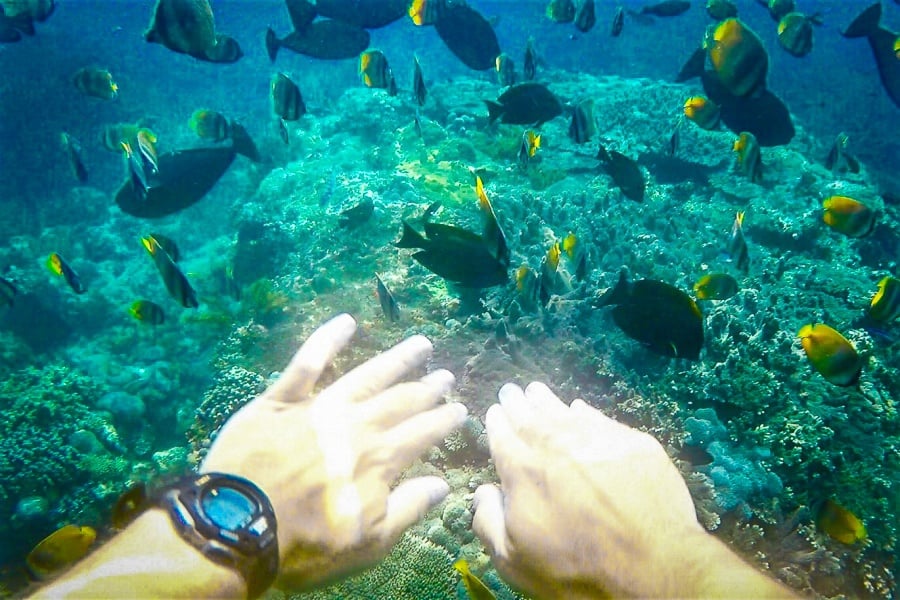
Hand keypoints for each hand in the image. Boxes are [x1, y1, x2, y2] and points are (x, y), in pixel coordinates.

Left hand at [200, 314, 466, 590]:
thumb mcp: (369, 543)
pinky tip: (347, 322)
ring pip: (366, 375)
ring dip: (396, 359)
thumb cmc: (306, 544)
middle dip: (426, 389)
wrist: (239, 528)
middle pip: (400, 401)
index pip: (423, 433)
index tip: (460, 409)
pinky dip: (327, 340)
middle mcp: (356, 425)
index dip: (444, 420)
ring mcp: (319, 408)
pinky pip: (306, 362)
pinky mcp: (281, 400)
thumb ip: (409, 509)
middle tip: (445, 376)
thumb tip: (444, 484)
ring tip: (420, 345)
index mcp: (379, 459)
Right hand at [472, 382, 702, 598]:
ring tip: (537, 391)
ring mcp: (597, 440)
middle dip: (517, 402)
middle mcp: (556, 445)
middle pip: (530, 415)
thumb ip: (488, 522)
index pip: (502, 435)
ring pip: (564, 411)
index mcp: (523, 470)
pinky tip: (580, 409)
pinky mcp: (633, 443)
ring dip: (547, 400)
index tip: (495, 412)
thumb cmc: (575, 571)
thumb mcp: (513, 561)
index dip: (496, 422)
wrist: (652, 569)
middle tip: (511, 391)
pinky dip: (585, 412)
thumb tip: (484, 491)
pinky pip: (601, 419)